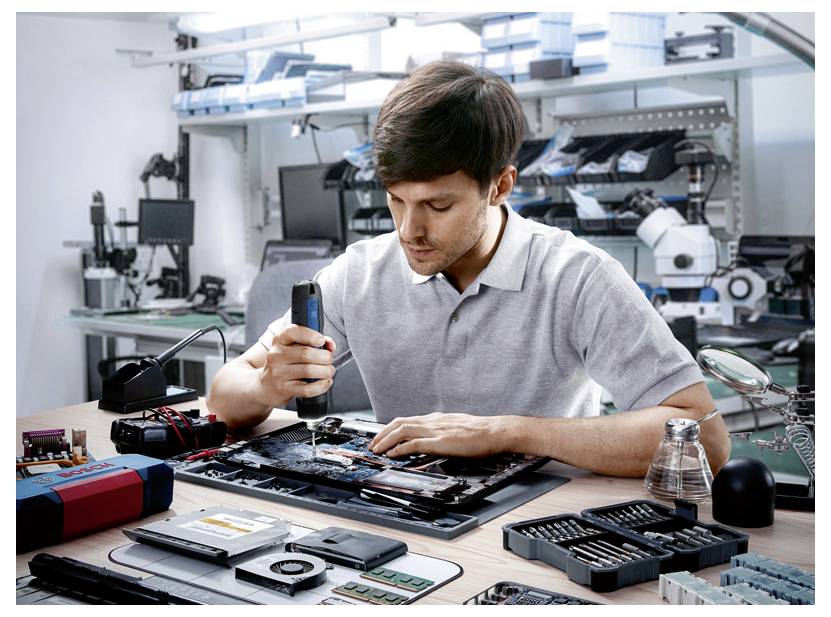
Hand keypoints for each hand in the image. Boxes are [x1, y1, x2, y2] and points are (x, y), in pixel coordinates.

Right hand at [257, 324, 335, 406]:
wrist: (267, 385)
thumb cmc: (287, 363)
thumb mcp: (296, 347)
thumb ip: (315, 342)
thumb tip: (330, 345)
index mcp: (280, 340)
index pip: (294, 332)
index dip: (311, 335)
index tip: (321, 340)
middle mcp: (276, 355)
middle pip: (306, 353)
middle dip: (325, 356)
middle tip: (329, 359)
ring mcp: (278, 373)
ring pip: (309, 370)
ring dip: (325, 371)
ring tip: (328, 371)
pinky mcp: (284, 389)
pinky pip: (308, 389)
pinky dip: (322, 385)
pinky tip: (325, 382)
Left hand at [368, 413, 515, 457]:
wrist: (495, 431)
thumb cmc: (480, 432)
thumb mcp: (456, 428)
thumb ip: (442, 431)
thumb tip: (432, 440)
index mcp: (436, 418)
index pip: (407, 420)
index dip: (390, 428)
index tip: (381, 437)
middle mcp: (433, 421)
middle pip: (399, 423)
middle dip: (382, 434)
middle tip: (372, 445)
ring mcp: (436, 430)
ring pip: (402, 431)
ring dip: (386, 441)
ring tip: (377, 450)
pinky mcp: (440, 441)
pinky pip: (414, 444)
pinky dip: (400, 448)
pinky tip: (393, 454)